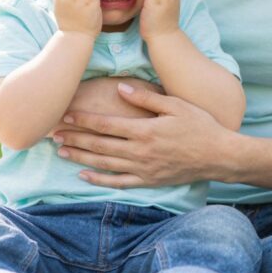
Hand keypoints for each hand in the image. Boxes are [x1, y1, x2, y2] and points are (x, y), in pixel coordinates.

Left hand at [52, 84, 228, 187]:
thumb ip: (147, 98)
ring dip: (80, 158)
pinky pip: (118, 183)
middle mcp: (140, 151)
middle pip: (99, 145)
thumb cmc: (200, 125)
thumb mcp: (176, 105)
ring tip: (61, 152)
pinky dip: (99, 180)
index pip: (106, 124)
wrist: (218, 156)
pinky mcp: (148, 181)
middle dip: (75, 138)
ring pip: (104, 164)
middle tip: (53, 134)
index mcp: (145, 130)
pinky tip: (83, 176)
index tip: (65, 115)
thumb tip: (121, 89)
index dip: (83, 120)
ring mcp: (143, 169)